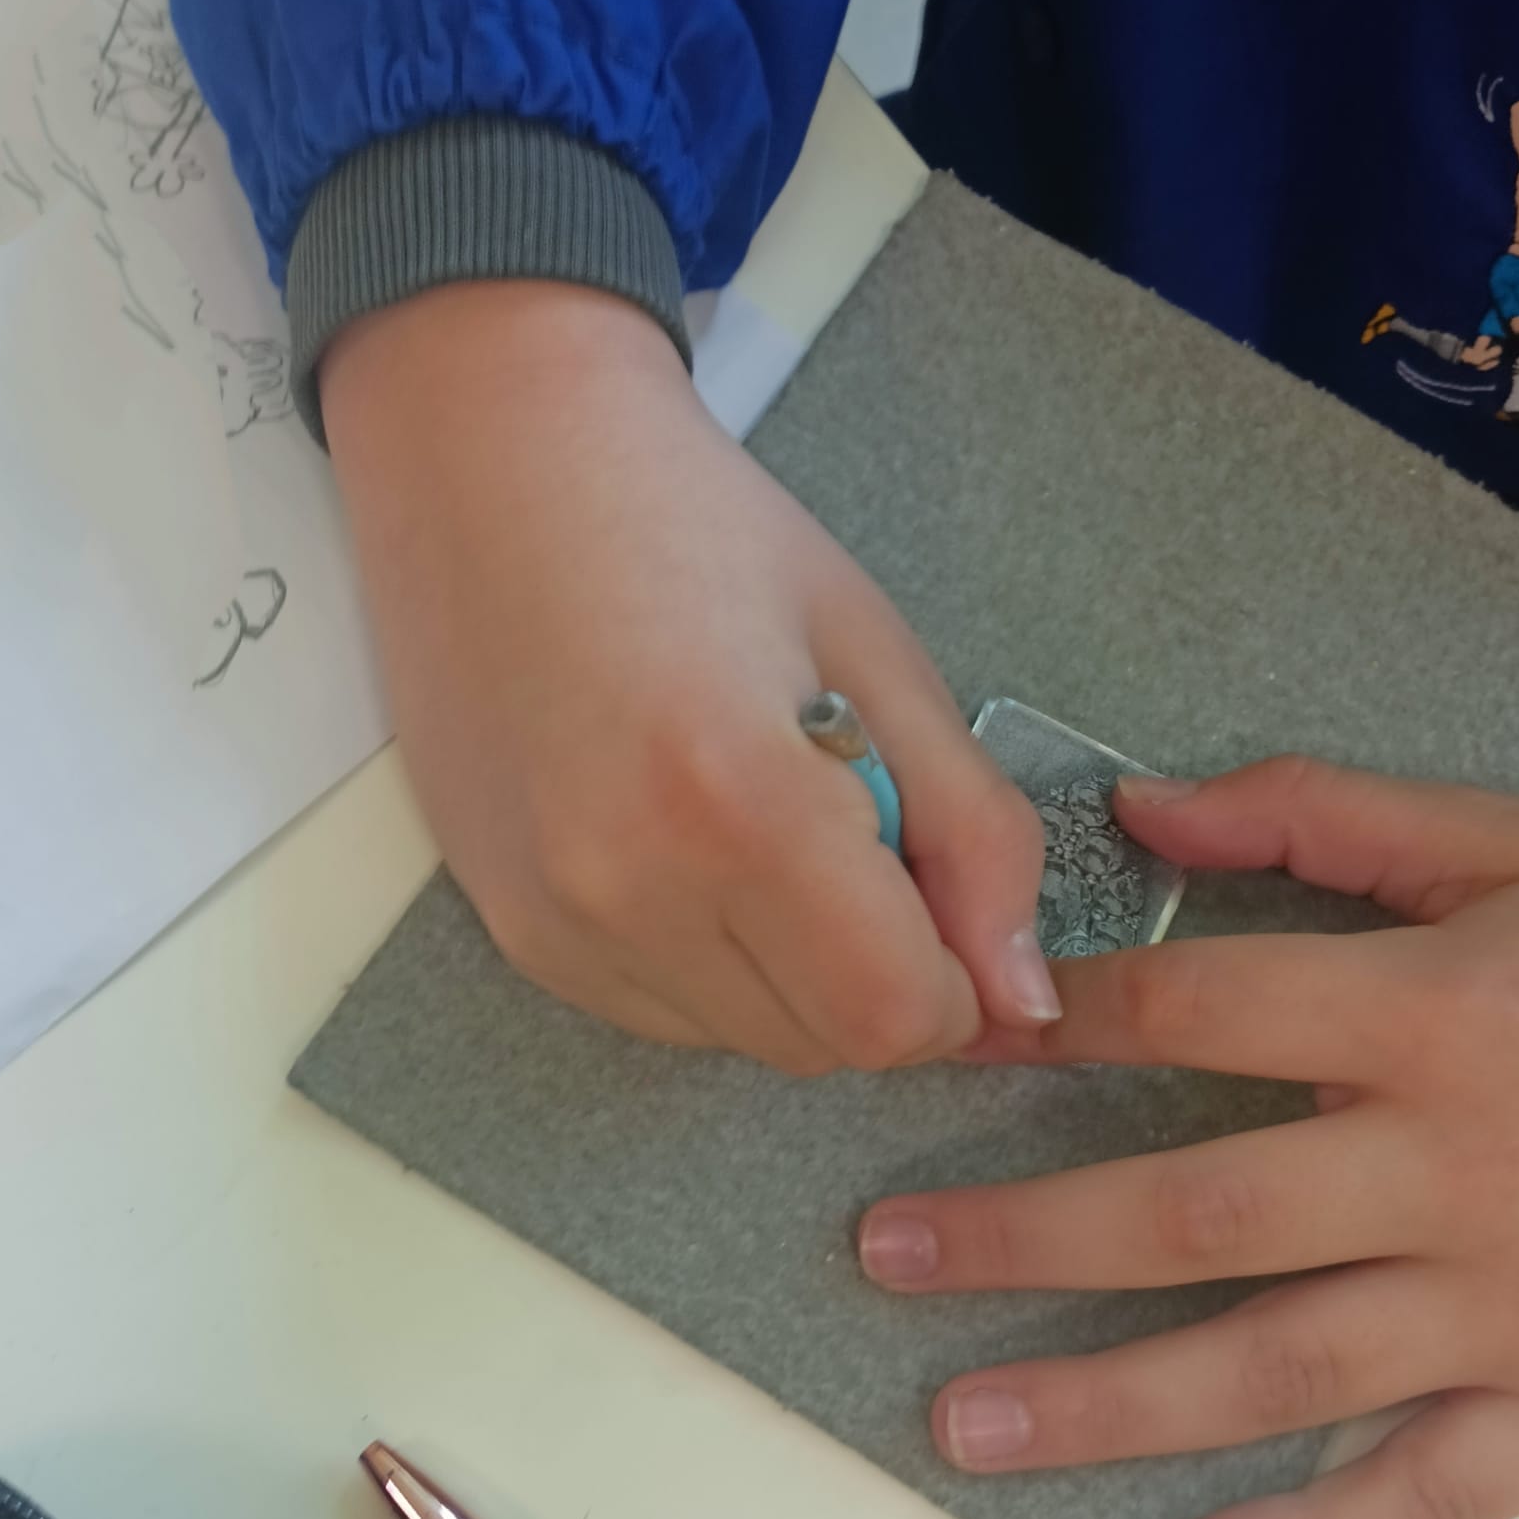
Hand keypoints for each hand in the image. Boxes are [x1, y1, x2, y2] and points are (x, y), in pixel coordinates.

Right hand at [321, 281, 1052, 1073]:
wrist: (494, 469)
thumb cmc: (694, 529)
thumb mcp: (878, 654)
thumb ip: (974, 833)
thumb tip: (1024, 997)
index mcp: (739, 801)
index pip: (895, 1016)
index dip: (957, 978)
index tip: (944, 896)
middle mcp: (627, 888)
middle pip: (825, 1049)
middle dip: (877, 973)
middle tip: (849, 831)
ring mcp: (554, 923)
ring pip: (744, 1042)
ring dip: (792, 973)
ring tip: (753, 820)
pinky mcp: (512, 934)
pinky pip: (663, 1016)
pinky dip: (710, 963)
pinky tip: (683, 839)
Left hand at [858, 758, 1518, 1518]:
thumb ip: (1327, 813)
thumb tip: (1143, 806)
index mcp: (1439, 1013)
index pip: (1201, 1014)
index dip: (1057, 1023)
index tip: (946, 1036)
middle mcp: (1458, 1169)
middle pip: (1201, 1213)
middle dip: (1027, 1236)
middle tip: (887, 1253)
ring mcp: (1516, 1305)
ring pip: (1284, 1369)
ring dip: (1113, 1402)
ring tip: (966, 1422)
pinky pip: (1439, 1493)